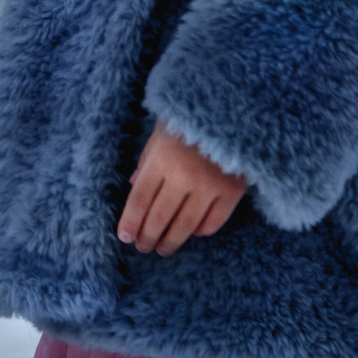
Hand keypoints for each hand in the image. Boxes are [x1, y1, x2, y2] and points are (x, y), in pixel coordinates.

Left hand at [117, 123, 246, 255]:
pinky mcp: (233, 193)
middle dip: (148, 237)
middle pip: (160, 218)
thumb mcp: (160, 133)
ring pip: (185, 226)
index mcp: (161, 160)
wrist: (233, 107)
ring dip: (171, 241)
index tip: (124, 237)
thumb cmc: (189, 118)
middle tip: (142, 248)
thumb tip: (133, 187)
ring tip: (163, 249)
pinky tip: (193, 233)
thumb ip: (147, 161)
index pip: (139, 200)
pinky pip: (213, 223)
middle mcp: (183, 177)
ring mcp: (209, 187)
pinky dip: (201, 231)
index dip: (130, 222)